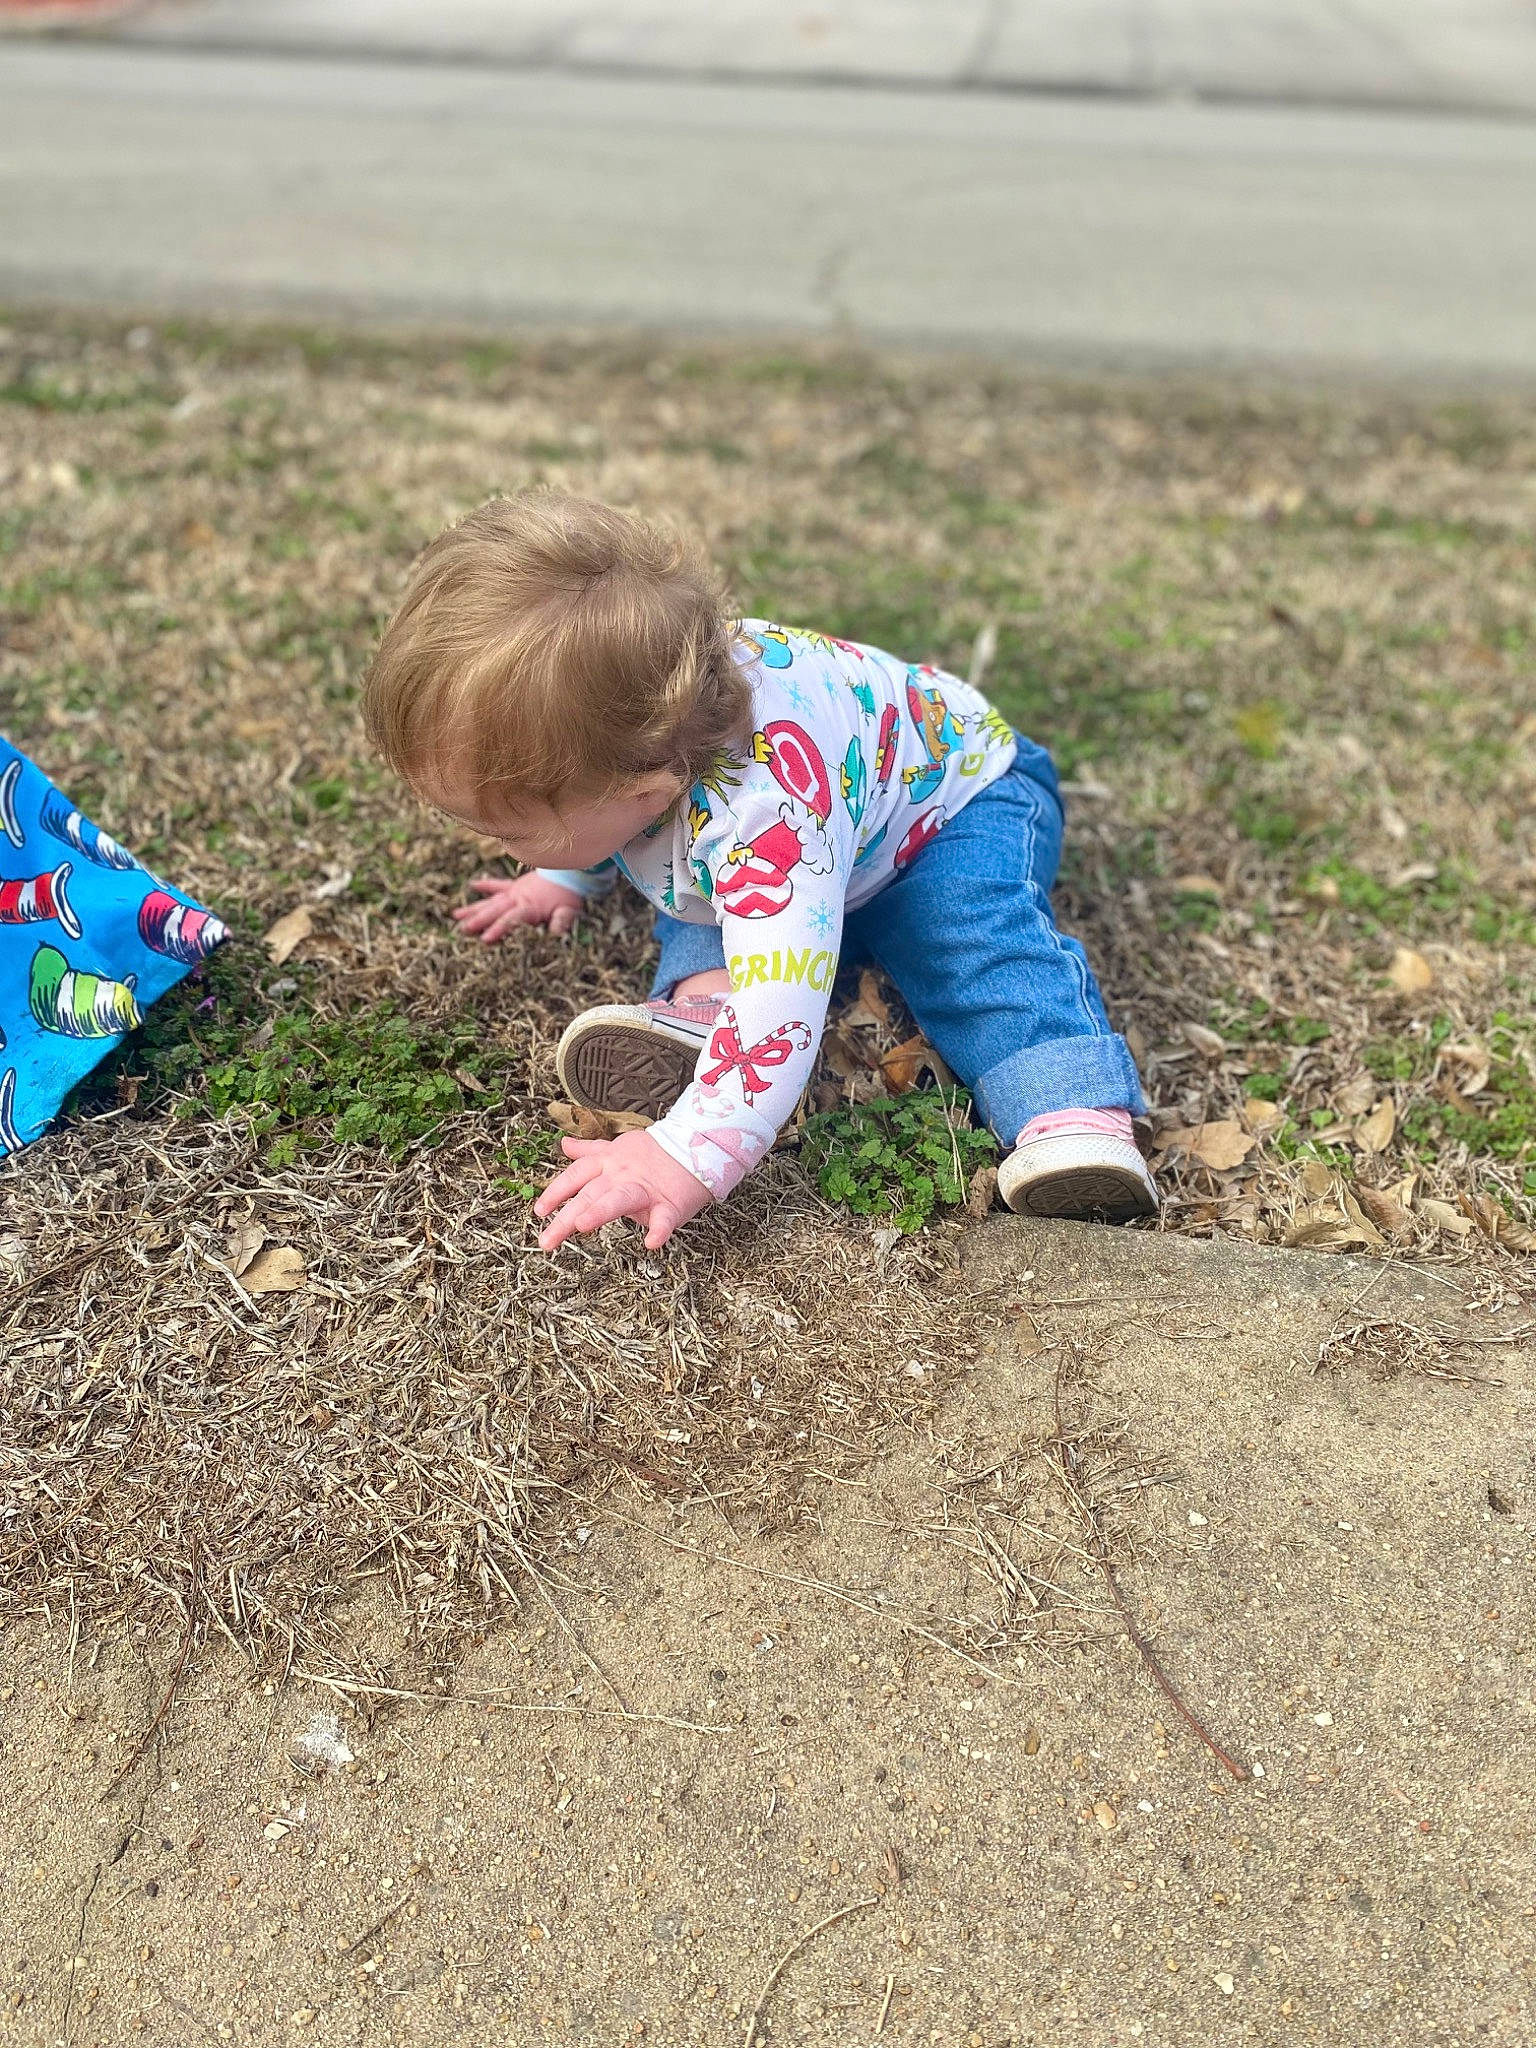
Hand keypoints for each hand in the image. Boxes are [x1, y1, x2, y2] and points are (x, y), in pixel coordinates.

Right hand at [452, 872, 584, 942]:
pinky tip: (472, 885)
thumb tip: (556, 933)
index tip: (485, 939)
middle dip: (479, 920)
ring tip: (456, 915)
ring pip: (491, 900)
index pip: (511, 919)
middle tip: (463, 929)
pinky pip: (498, 885)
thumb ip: (561, 921)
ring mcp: (515, 891)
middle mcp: (518, 898)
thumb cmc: (569, 896)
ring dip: (474, 908)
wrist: (570, 873)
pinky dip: (486, 885)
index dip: (498, 929)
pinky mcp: (516, 885)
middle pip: (495, 910)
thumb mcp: (569, 911)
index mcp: (530, 906)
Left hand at [534, 1129, 712, 1251]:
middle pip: (589, 1195)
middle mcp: (621, 1177)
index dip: (555, 1192)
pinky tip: (651, 1242)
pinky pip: (664, 1219)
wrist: (695, 1149)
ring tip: (583, 1225)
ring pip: (620, 1199)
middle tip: (547, 1240)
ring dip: (601, 1211)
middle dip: (566, 1216)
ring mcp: (645, 1190)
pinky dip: (659, 1230)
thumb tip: (565, 1146)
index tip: (539, 1211)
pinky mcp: (669, 1205)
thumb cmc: (653, 1154)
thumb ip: (589, 1151)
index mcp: (608, 1164)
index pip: (575, 1176)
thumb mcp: (616, 1147)